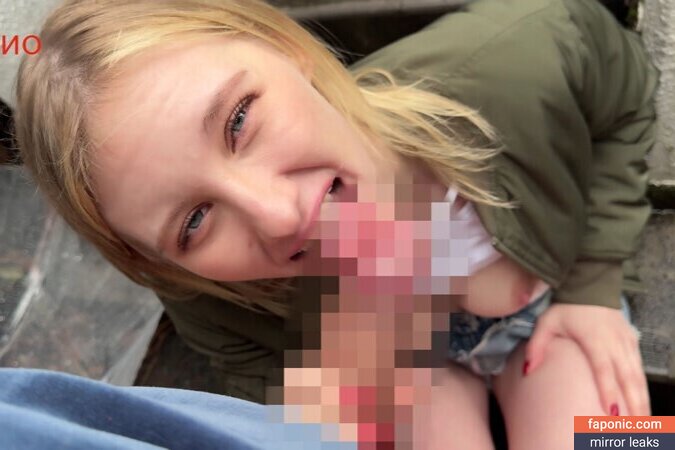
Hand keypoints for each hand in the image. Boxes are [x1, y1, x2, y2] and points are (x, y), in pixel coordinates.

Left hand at [525, 303, 649, 415]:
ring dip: (642, 398)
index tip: (613, 413)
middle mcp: (614, 343)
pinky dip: (643, 386)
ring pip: (637, 375)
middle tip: (636, 427)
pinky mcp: (632, 341)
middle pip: (628, 378)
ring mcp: (626, 342)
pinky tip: (643, 401)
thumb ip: (536, 346)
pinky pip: (640, 367)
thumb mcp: (546, 322)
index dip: (609, 391)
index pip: (603, 370)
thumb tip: (527, 370)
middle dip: (634, 403)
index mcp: (594, 340)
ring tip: (643, 421)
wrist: (590, 284)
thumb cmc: (567, 307)